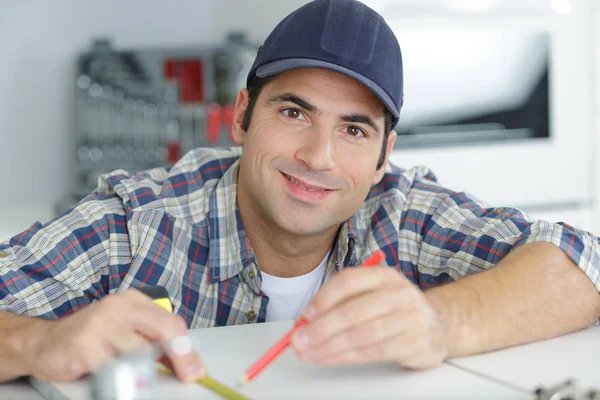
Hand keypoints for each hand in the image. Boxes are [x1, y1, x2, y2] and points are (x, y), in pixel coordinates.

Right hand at [23, 289, 204, 381]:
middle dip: (181, 356)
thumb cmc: (90, 338)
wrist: (44, 343)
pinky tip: (120, 380)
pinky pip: (114, 367)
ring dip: (147, 371)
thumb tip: (184, 361)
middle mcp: (118, 307)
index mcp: (133, 301)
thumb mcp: (126, 333)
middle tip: (188, 376)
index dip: (188, 348)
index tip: (196, 369)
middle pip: (164, 328)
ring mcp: (100, 324)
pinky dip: (122, 378)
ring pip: (140, 351)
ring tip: (142, 380)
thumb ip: (152, 342)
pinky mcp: (84, 345)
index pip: (171, 321)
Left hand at [291, 264, 447, 368]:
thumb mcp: (373, 295)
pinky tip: (329, 358)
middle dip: (320, 328)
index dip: (322, 298)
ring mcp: (409, 318)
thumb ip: (342, 302)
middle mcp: (398, 293)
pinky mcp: (414, 343)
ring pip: (360, 334)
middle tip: (298, 340)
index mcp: (384, 275)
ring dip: (329, 346)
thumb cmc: (395, 310)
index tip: (304, 315)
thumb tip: (306, 319)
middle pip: (352, 311)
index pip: (348, 281)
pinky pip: (373, 352)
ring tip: (309, 352)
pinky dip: (345, 357)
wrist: (438, 326)